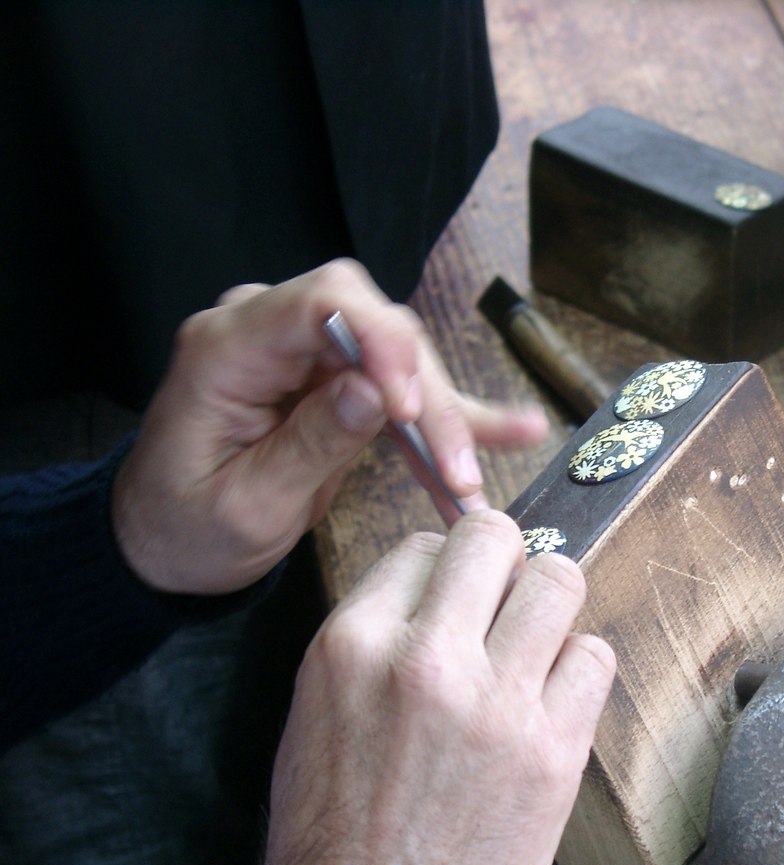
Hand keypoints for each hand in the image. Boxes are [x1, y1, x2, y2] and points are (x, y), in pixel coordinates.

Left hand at [112, 259, 547, 593]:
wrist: (166, 541)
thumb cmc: (187, 528)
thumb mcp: (245, 504)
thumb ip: (309, 443)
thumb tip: (374, 391)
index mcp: (227, 348)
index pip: (320, 303)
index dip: (381, 342)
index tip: (412, 409)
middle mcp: (268, 332)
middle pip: (375, 329)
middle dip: (427, 398)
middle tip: (456, 470)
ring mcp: (304, 352)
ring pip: (402, 359)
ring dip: (446, 418)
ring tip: (473, 478)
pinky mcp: (334, 378)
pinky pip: (402, 389)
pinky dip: (453, 415)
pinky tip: (517, 426)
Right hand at [261, 510, 615, 864]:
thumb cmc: (334, 838)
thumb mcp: (317, 715)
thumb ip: (375, 639)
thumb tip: (438, 591)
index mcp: (352, 646)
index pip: (425, 545)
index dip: (446, 570)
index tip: (456, 597)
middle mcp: (425, 661)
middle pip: (495, 538)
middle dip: (504, 559)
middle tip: (503, 596)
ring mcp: (497, 703)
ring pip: (559, 581)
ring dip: (549, 603)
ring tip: (534, 639)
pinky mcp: (554, 751)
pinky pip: (595, 657)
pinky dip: (579, 668)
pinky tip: (553, 697)